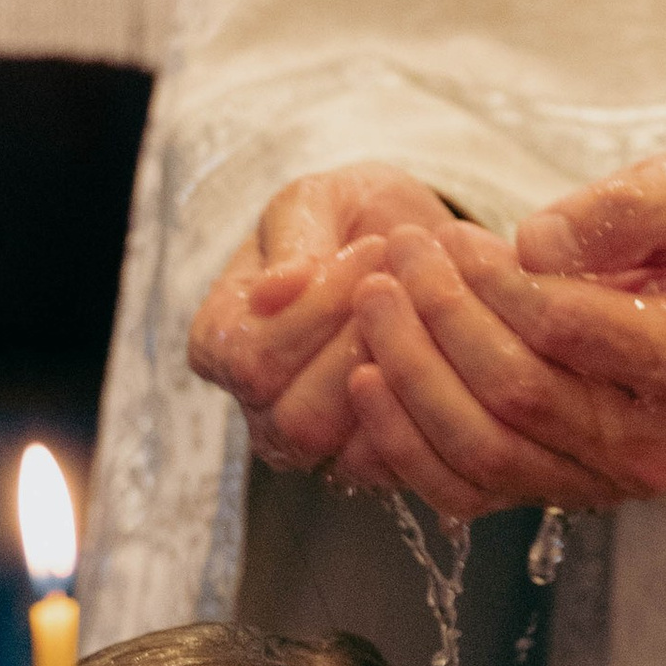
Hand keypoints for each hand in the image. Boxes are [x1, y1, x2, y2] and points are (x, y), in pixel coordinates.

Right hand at [189, 165, 481, 474]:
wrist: (411, 245)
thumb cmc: (349, 219)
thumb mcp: (315, 201)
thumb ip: (294, 238)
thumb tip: (274, 291)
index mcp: (220, 341)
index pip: (253, 359)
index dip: (319, 309)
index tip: (373, 249)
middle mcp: (256, 406)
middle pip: (296, 418)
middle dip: (363, 347)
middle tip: (407, 285)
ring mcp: (311, 444)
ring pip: (344, 449)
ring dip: (396, 375)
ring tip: (426, 311)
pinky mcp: (368, 461)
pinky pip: (390, 464)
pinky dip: (425, 407)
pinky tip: (444, 349)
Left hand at [335, 155, 665, 520]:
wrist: (659, 310)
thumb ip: (628, 204)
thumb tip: (541, 247)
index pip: (568, 329)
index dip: (494, 281)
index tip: (455, 234)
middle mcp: (655, 450)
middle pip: (518, 394)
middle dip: (441, 315)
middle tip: (402, 254)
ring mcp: (594, 486)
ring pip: (480, 446)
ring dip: (410, 369)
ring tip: (377, 298)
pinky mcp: (539, 501)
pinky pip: (455, 489)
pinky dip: (399, 437)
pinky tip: (366, 375)